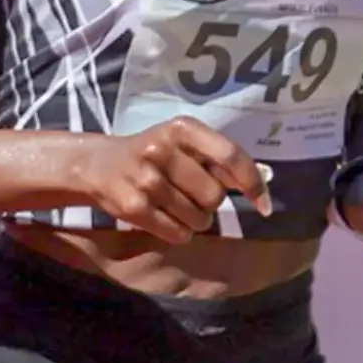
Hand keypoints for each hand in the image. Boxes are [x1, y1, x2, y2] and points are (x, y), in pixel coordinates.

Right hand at [74, 117, 270, 244]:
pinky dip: (179, 232)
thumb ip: (218, 159)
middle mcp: (163, 149)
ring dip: (195, 221)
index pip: (230, 156)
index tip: (264, 205)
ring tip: (176, 207)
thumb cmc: (153, 154)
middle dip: (211, 203)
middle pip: (215, 195)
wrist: (99, 165)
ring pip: (198, 218)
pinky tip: (165, 218)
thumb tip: (262, 180)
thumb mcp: (183, 144)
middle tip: (194, 197)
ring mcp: (146, 179)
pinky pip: (177, 233)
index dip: (252, 184)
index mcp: (183, 129)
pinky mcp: (133, 207)